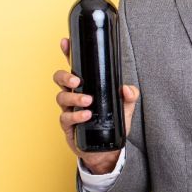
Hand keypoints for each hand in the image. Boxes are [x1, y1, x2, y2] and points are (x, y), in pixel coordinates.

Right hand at [53, 37, 138, 173]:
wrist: (107, 149)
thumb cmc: (113, 123)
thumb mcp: (126, 107)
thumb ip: (130, 95)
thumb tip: (126, 89)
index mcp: (86, 85)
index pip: (75, 66)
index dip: (68, 53)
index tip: (65, 42)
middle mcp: (74, 95)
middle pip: (60, 79)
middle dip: (65, 76)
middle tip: (77, 80)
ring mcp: (69, 110)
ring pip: (61, 98)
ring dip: (73, 97)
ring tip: (88, 102)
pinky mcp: (68, 126)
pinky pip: (66, 118)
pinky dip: (76, 115)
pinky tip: (87, 116)